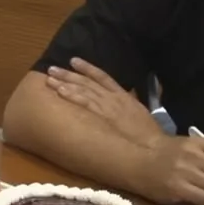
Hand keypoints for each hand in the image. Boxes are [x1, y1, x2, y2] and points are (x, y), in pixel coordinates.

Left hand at [47, 58, 163, 147]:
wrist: (153, 144)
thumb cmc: (149, 133)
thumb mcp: (139, 113)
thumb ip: (129, 105)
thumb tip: (123, 101)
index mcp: (123, 95)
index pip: (103, 76)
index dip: (87, 68)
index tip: (73, 61)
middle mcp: (113, 96)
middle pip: (87, 81)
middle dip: (69, 74)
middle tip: (52, 68)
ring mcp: (108, 105)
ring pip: (82, 89)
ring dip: (65, 82)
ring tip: (50, 77)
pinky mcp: (104, 115)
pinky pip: (85, 103)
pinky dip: (72, 95)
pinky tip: (60, 90)